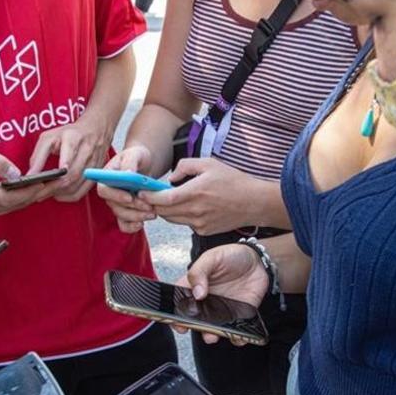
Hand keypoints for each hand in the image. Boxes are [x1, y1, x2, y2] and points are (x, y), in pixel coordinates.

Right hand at [0, 139, 48, 216]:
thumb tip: (16, 174)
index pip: (10, 196)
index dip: (29, 192)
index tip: (45, 183)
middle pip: (15, 204)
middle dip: (36, 195)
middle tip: (55, 184)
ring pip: (12, 207)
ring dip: (30, 199)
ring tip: (48, 187)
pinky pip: (7, 207)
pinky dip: (21, 200)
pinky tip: (32, 191)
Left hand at [27, 115, 112, 201]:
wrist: (95, 130)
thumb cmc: (69, 134)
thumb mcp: (50, 138)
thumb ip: (38, 156)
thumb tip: (30, 175)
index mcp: (73, 138)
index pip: (69, 152)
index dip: (63, 165)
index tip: (51, 177)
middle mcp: (86, 151)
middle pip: (71, 174)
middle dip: (53, 187)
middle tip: (38, 193)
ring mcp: (94, 163)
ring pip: (77, 184)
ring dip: (60, 192)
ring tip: (46, 193)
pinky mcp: (96, 174)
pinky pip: (83, 191)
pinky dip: (69, 196)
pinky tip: (59, 194)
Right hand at [97, 146, 156, 232]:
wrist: (144, 164)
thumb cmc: (137, 157)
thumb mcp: (135, 154)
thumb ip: (130, 162)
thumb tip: (128, 173)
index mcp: (106, 177)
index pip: (104, 190)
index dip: (115, 196)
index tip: (130, 197)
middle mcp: (109, 192)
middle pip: (115, 206)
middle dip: (133, 208)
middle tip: (149, 207)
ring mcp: (117, 203)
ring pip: (121, 216)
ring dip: (137, 217)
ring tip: (152, 213)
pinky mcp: (125, 212)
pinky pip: (124, 224)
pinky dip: (132, 227)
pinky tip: (142, 224)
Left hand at [140, 158, 269, 234]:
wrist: (254, 202)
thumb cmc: (233, 180)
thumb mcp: (209, 163)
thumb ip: (185, 166)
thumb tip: (171, 178)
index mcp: (195, 192)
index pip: (163, 199)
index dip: (148, 196)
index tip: (141, 191)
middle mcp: (195, 211)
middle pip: (163, 211)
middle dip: (153, 204)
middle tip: (149, 195)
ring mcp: (199, 223)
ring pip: (172, 219)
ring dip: (166, 210)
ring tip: (168, 199)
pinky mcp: (203, 231)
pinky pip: (185, 224)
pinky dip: (181, 216)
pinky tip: (188, 206)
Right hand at [176, 244, 267, 344]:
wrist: (258, 260)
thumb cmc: (232, 256)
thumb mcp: (212, 257)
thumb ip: (199, 271)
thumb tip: (196, 293)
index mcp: (194, 287)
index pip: (179, 303)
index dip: (175, 314)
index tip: (177, 321)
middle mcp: (206, 302)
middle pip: (194, 320)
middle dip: (193, 328)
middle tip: (195, 328)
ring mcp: (221, 310)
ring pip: (213, 329)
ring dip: (212, 335)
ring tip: (213, 335)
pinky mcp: (238, 316)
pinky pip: (235, 331)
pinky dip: (236, 337)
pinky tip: (236, 335)